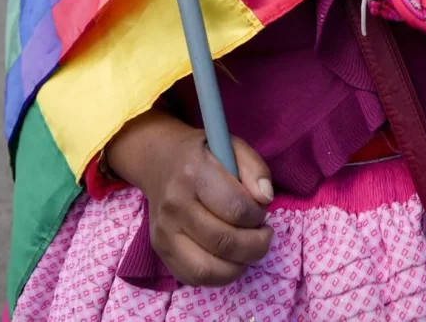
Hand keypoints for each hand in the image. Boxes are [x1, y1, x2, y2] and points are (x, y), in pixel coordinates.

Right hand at [105, 113, 272, 286]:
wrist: (159, 160)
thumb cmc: (203, 155)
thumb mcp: (232, 146)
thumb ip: (255, 168)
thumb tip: (266, 198)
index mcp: (193, 173)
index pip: (236, 209)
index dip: (258, 215)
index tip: (261, 210)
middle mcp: (174, 205)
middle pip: (225, 242)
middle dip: (256, 245)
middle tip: (262, 234)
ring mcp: (163, 231)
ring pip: (208, 269)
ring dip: (239, 265)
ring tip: (247, 249)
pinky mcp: (160, 250)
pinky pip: (193, 278)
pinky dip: (219, 276)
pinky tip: (229, 259)